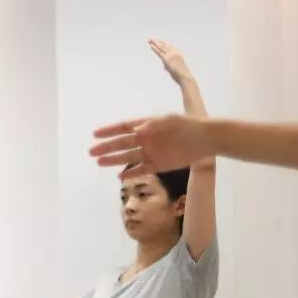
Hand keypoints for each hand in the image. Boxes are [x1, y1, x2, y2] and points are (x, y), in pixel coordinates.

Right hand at [90, 115, 214, 176]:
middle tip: (91, 152)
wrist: (207, 139)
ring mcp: (152, 152)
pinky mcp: (160, 165)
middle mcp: (146, 139)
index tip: (95, 134)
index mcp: (147, 125)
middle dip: (106, 147)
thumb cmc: (188, 126)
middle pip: (122, 144)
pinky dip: (132, 173)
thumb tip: (137, 129)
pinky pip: (142, 169)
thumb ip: (153, 125)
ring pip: (128, 157)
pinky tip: (120, 176)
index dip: (109, 131)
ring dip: (114, 160)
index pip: (124, 127)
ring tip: (99, 163)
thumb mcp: (171, 121)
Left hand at [148, 39, 192, 85]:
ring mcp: (171, 55)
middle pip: (164, 45)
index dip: (163, 43)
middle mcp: (175, 52)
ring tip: (149, 40)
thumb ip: (169, 65)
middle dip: (157, 42)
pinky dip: (155, 48)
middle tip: (151, 39)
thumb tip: (165, 65)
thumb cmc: (181, 75)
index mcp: (178, 53)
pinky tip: (151, 46)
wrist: (185, 77)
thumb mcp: (175, 68)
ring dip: (155, 43)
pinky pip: (159, 52)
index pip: (169, 46)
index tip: (158, 41)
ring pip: (161, 47)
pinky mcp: (167, 59)